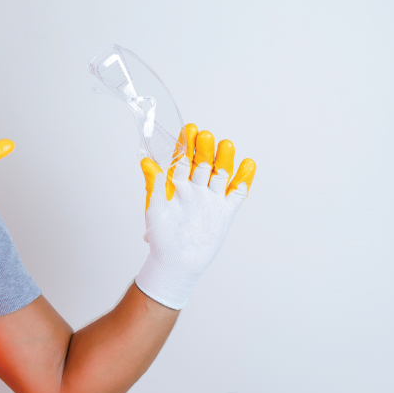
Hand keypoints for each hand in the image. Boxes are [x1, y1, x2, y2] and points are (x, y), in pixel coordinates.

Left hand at [135, 123, 255, 308]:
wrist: (177, 263)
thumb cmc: (162, 237)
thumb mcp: (155, 209)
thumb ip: (154, 185)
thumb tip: (146, 162)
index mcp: (177, 185)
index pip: (183, 160)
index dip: (186, 145)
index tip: (190, 129)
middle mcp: (196, 189)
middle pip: (203, 163)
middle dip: (205, 149)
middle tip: (206, 136)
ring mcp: (212, 199)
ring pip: (221, 174)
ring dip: (224, 160)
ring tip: (226, 145)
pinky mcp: (226, 211)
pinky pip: (237, 193)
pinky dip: (243, 180)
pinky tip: (247, 164)